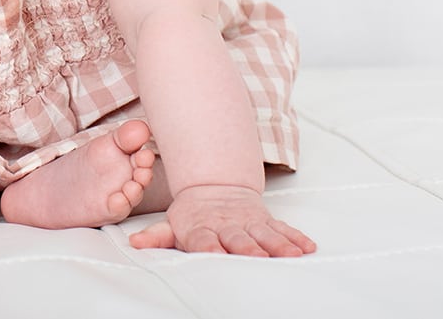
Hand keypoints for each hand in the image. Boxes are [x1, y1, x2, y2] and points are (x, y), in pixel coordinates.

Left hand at [129, 184, 315, 256]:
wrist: (215, 186)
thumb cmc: (193, 214)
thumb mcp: (172, 223)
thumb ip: (157, 236)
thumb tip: (135, 244)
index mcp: (202, 228)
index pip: (203, 240)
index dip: (209, 247)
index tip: (214, 255)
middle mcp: (227, 226)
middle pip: (238, 239)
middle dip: (248, 248)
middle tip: (257, 257)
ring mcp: (249, 222)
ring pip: (265, 234)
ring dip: (279, 244)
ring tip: (292, 254)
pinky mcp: (265, 221)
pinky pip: (282, 229)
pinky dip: (295, 237)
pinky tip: (307, 247)